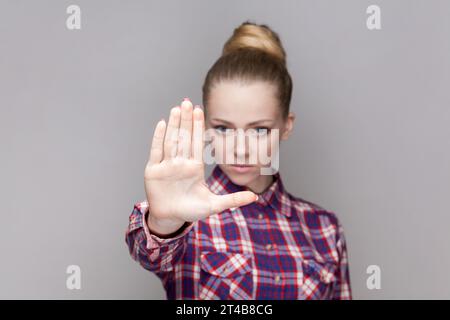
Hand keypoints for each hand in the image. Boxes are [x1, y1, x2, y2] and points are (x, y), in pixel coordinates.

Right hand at [144, 98, 256, 234]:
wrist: (171, 219)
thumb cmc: (191, 211)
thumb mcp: (214, 205)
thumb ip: (233, 199)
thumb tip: (255, 196)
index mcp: (194, 167)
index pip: (197, 143)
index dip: (199, 127)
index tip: (201, 110)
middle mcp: (181, 163)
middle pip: (184, 137)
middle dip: (186, 120)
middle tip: (188, 101)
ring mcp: (166, 165)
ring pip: (171, 140)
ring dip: (174, 124)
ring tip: (177, 108)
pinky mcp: (153, 171)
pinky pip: (156, 151)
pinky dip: (158, 138)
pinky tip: (162, 123)